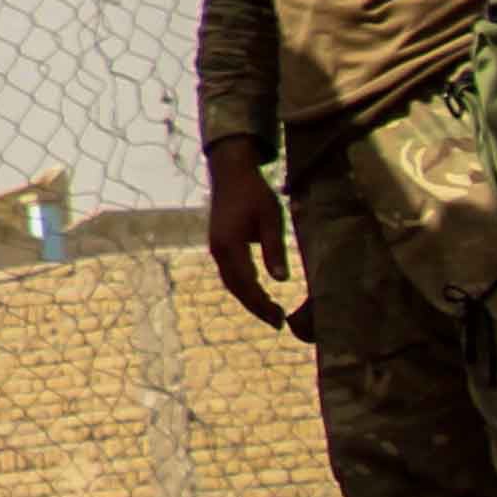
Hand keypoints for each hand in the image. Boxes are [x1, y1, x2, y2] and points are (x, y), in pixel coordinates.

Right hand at [205, 152, 292, 329]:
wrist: (230, 173)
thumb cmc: (254, 193)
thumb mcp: (271, 218)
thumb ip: (274, 248)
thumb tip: (281, 280)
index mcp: (230, 246)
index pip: (247, 284)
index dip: (262, 304)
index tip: (280, 319)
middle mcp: (218, 251)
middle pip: (236, 288)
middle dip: (256, 307)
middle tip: (278, 323)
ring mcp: (216, 249)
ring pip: (231, 283)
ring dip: (249, 300)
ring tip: (270, 313)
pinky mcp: (219, 246)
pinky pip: (229, 274)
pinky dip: (243, 287)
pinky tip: (257, 292)